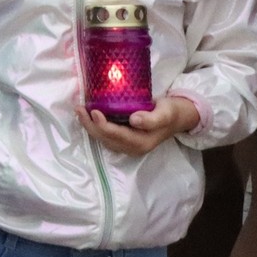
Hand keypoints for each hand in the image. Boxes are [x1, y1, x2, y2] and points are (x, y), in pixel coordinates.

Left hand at [82, 96, 200, 155]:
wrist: (177, 117)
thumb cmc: (171, 112)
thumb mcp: (165, 113)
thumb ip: (152, 119)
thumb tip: (134, 120)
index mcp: (142, 143)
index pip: (117, 135)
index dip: (102, 125)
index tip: (93, 111)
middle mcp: (133, 148)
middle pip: (106, 139)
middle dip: (90, 125)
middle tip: (78, 108)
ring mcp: (128, 146)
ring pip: (103, 138)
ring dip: (90, 126)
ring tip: (80, 111)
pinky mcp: (125, 140)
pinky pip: (106, 136)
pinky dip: (95, 126)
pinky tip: (89, 115)